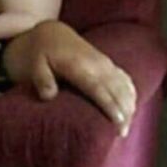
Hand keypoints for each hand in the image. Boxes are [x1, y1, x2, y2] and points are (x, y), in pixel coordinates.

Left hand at [4, 20, 136, 136]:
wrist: (51, 33)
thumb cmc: (41, 52)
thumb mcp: (34, 64)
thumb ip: (42, 79)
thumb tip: (48, 96)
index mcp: (79, 65)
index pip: (98, 88)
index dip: (110, 105)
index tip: (118, 122)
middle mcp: (97, 64)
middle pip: (116, 89)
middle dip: (123, 110)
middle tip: (123, 133)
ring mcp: (105, 63)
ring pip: (124, 85)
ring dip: (129, 105)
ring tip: (126, 127)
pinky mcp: (108, 64)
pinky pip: (125, 79)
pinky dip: (130, 94)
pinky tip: (131, 108)